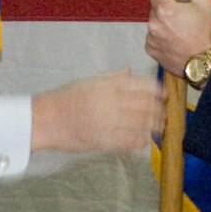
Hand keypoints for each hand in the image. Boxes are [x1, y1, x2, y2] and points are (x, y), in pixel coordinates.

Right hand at [30, 69, 162, 152]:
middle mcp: (110, 100)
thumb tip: (129, 69)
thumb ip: (111, 77)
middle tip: (166, 115)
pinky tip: (144, 141)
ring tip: (160, 128)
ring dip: (153, 126)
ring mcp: (107, 120)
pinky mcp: (103, 139)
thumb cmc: (64, 99)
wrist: (44, 119)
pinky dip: (139, 141)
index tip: (165, 95)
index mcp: (106, 85)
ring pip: (140, 123)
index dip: (156, 90)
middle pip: (144, 104)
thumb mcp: (87, 82)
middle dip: (159, 110)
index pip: (139, 85)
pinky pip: (128, 140)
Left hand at [146, 0, 210, 77]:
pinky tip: (176, 42)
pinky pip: (153, 38)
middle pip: (155, 9)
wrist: (206, 62)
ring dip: (164, 26)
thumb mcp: (205, 3)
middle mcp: (154, 23)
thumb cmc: (206, 35)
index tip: (175, 1)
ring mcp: (151, 38)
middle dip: (166, 11)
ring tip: (181, 33)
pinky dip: (162, 39)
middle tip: (182, 19)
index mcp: (165, 9)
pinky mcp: (151, 50)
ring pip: (155, 24)